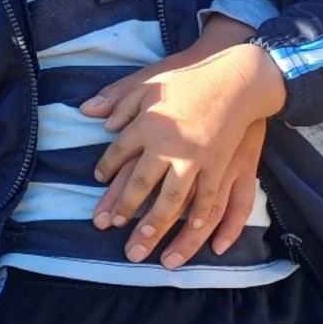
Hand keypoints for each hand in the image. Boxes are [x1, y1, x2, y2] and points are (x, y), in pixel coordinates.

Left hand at [82, 45, 284, 266]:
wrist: (235, 78)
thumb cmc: (188, 77)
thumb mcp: (148, 80)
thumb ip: (117, 98)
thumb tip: (87, 111)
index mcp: (148, 125)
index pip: (119, 152)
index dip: (107, 168)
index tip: (98, 180)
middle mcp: (169, 146)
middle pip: (141, 184)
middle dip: (125, 208)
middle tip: (111, 228)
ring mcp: (196, 159)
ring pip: (173, 200)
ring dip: (157, 225)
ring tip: (145, 246)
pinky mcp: (220, 166)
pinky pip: (209, 200)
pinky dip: (199, 220)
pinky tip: (190, 235)